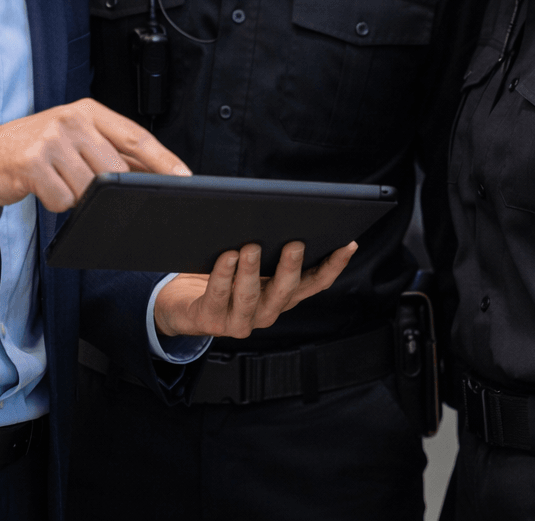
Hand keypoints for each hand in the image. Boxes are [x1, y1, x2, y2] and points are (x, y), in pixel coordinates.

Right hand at [0, 98, 188, 212]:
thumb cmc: (37, 148)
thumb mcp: (76, 138)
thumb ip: (112, 151)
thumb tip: (156, 173)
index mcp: (88, 111)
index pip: (136, 137)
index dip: (163, 159)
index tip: (184, 177)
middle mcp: (71, 120)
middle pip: (115, 169)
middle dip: (109, 189)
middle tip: (87, 186)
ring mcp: (51, 140)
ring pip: (90, 189)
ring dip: (79, 197)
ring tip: (60, 181)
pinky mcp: (32, 163)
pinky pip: (63, 200)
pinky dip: (57, 203)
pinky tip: (43, 188)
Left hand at [154, 240, 357, 338]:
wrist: (187, 308)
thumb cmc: (226, 280)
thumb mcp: (254, 265)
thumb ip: (271, 247)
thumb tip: (283, 213)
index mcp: (282, 296)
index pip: (316, 283)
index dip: (334, 266)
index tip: (347, 243)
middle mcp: (267, 312)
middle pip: (286, 291)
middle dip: (291, 266)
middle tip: (295, 243)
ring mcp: (240, 321)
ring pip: (250, 295)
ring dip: (252, 271)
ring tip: (251, 247)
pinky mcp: (211, 320)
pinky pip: (218, 295)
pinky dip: (223, 275)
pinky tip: (226, 256)